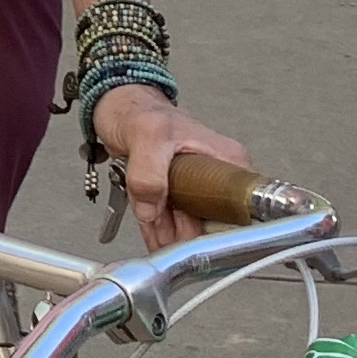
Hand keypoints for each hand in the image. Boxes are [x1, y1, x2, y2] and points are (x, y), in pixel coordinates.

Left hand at [97, 84, 249, 248]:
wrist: (116, 103)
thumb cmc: (139, 109)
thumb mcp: (147, 135)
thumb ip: (149, 172)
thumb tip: (152, 208)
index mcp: (225, 159)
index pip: (240, 203)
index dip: (226, 228)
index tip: (208, 246)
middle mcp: (215, 172)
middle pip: (213, 217)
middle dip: (191, 238)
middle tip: (175, 254)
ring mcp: (194, 182)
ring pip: (189, 219)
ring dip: (174, 238)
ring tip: (163, 253)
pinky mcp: (173, 187)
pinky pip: (170, 213)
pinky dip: (161, 228)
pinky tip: (156, 242)